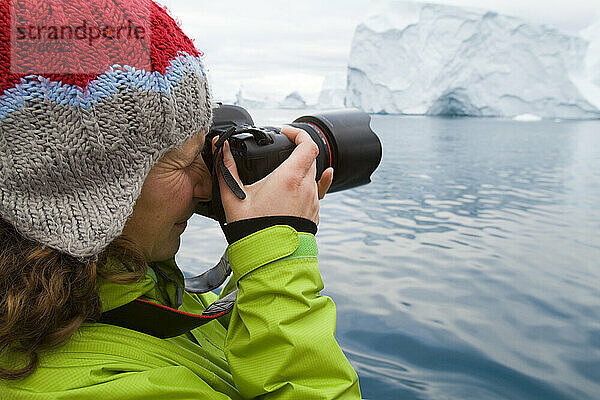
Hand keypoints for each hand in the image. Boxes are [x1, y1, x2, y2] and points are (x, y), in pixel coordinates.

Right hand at [213, 126, 333, 223]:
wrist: (268, 258)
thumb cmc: (252, 229)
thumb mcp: (234, 196)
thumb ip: (227, 169)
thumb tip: (222, 148)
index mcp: (290, 178)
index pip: (308, 144)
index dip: (299, 133)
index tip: (286, 133)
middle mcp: (306, 187)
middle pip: (310, 158)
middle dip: (297, 152)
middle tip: (280, 153)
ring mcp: (313, 201)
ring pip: (312, 176)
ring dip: (300, 171)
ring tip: (282, 175)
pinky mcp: (314, 213)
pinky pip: (316, 193)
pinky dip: (308, 186)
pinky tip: (308, 183)